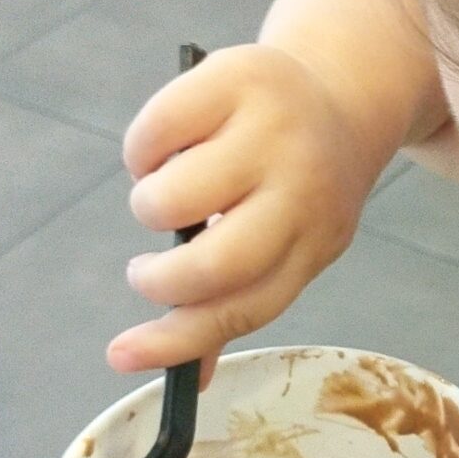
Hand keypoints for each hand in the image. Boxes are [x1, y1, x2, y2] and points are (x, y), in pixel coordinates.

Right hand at [108, 43, 388, 375]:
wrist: (339, 93)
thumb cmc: (296, 182)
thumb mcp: (288, 241)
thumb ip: (236, 298)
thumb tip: (189, 380)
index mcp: (316, 240)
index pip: (245, 306)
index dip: (178, 339)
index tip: (119, 356)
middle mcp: (304, 188)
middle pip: (215, 264)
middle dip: (161, 281)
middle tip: (143, 273)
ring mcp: (274, 131)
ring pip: (174, 200)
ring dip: (150, 206)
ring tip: (165, 194)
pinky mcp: (239, 77)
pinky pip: (155, 132)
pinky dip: (142, 151)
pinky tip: (164, 148)